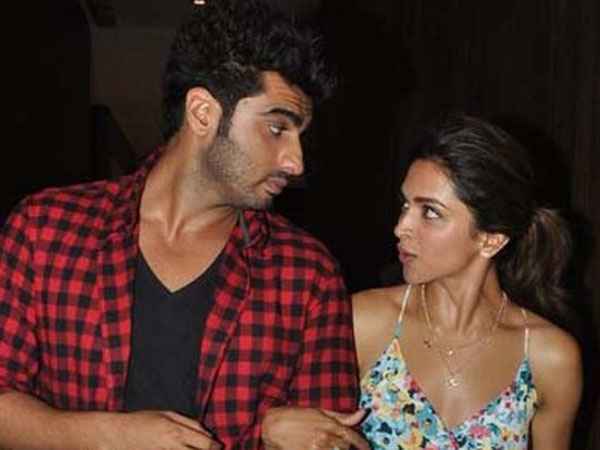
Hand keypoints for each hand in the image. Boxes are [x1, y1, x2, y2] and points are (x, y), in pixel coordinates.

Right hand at [99, 410, 221, 449]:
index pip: (204, 443)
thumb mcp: (167, 414)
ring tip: (194, 449)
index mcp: (176, 430)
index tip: (219, 447)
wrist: (117, 435)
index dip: (215, 447)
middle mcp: (172, 445)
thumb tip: (207, 433)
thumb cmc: (142, 421)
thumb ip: (189, 423)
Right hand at [262, 407, 369, 449]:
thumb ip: (342, 416)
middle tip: (346, 447)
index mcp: (330, 424)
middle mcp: (325, 437)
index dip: (363, 445)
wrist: (273, 425)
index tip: (367, 448)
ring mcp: (316, 448)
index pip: (353, 437)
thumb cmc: (297, 416)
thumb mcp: (320, 412)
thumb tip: (363, 412)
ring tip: (332, 447)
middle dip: (348, 449)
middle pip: (345, 448)